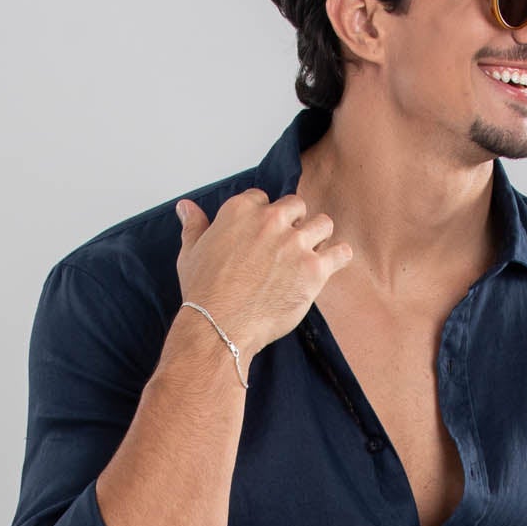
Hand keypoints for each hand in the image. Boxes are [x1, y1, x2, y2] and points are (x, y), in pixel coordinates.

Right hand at [175, 190, 353, 365]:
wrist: (220, 326)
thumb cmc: (205, 293)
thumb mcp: (191, 252)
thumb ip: (194, 225)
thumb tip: (186, 207)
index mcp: (241, 211)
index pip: (263, 199)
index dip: (266, 218)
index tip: (264, 235)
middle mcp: (271, 220)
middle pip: (296, 206)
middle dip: (294, 224)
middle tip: (288, 247)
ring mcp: (295, 243)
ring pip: (322, 224)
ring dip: (318, 237)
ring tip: (310, 256)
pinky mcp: (314, 268)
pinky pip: (341, 252)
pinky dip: (339, 257)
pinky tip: (331, 265)